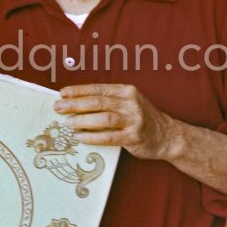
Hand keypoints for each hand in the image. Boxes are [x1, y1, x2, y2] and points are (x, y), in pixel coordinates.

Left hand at [54, 83, 179, 160]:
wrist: (167, 136)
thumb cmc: (141, 118)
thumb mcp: (128, 103)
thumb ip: (107, 101)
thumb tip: (75, 103)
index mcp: (127, 91)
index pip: (98, 88)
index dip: (78, 91)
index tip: (62, 94)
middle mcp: (131, 102)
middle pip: (98, 101)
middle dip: (75, 104)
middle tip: (58, 108)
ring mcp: (134, 119)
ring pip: (103, 118)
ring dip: (82, 120)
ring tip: (67, 123)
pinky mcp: (134, 137)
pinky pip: (109, 136)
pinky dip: (92, 137)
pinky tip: (80, 137)